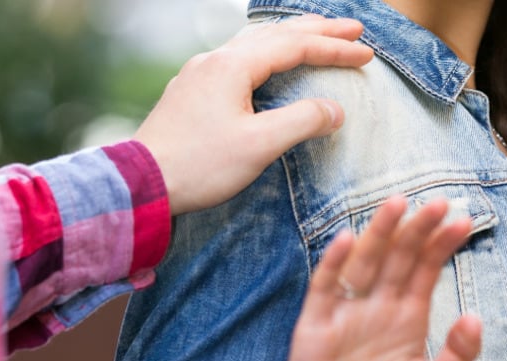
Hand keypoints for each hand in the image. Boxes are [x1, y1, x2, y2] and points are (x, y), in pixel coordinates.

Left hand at [134, 15, 372, 214]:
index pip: (295, 47)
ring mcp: (199, 74)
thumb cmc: (199, 166)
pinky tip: (267, 64)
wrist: (141, 184)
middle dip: (317, 32)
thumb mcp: (258, 146)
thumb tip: (334, 110)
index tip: (366, 55)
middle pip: (274, 34)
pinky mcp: (190, 93)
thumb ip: (301, 122)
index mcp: (233, 67)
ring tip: (316, 37)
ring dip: (289, 38)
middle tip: (353, 31)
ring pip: (253, 43)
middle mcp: (214, 60)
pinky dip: (265, 54)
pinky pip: (237, 59)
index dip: (334, 49)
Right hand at [273, 196, 482, 360]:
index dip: (442, 245)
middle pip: (400, 259)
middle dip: (418, 231)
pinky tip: (347, 239)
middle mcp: (378, 309)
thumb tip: (476, 316)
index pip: (426, 271)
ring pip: (364, 263)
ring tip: (398, 204)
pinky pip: (325, 288)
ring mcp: (347, 314)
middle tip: (439, 203)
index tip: (464, 221)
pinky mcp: (315, 326)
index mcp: (408, 320)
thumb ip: (455, 356)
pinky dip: (334, 263)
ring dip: (380, 234)